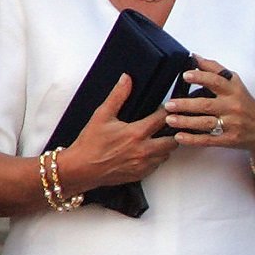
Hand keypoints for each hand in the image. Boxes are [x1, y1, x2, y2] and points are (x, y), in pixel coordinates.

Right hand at [56, 73, 179, 190]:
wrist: (81, 169)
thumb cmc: (90, 143)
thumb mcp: (102, 115)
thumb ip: (117, 96)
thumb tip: (126, 79)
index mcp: (136, 133)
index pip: (163, 119)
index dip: (167, 112)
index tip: (165, 108)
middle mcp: (143, 150)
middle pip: (172, 141)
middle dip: (172, 131)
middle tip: (166, 125)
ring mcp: (143, 165)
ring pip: (166, 155)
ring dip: (165, 146)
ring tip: (157, 137)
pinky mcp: (139, 175)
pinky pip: (156, 166)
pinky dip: (156, 158)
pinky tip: (147, 151)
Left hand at [163, 55, 254, 155]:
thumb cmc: (245, 103)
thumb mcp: (235, 83)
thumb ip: (215, 70)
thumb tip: (195, 57)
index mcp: (233, 90)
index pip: (216, 81)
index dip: (200, 77)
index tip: (185, 75)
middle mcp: (232, 107)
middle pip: (206, 105)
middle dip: (186, 105)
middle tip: (169, 104)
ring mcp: (231, 125)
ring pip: (205, 123)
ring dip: (186, 122)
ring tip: (170, 119)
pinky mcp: (229, 140)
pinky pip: (208, 140)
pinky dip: (193, 139)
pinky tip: (179, 136)